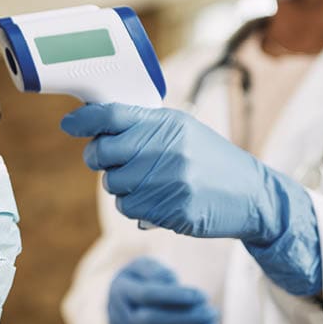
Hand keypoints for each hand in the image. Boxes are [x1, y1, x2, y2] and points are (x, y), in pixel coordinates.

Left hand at [62, 103, 321, 295]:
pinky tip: (158, 202)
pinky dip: (136, 208)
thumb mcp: (182, 131)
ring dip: (121, 187)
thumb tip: (93, 125)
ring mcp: (171, 179)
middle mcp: (167, 148)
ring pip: (111, 185)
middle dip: (98, 158)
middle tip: (111, 162)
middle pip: (102, 152)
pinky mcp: (174, 208)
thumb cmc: (209, 161)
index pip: (112, 115)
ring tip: (148, 184)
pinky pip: (129, 209)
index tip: (68, 124)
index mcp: (167, 123)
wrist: (254, 196)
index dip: (84, 119)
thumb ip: (143, 127)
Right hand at [108, 257, 217, 323]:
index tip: (202, 296)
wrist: (119, 303)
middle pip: (150, 321)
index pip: (146, 295)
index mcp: (121, 289)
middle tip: (211, 312)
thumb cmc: (140, 280)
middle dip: (185, 319)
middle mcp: (118, 314)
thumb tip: (171, 281)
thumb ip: (156, 270)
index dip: (174, 296)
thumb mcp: (144, 265)